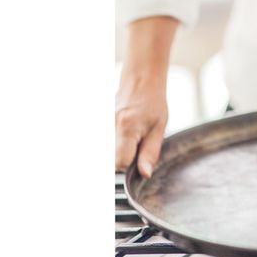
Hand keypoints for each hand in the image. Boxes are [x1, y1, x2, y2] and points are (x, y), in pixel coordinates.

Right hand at [115, 16, 176, 177]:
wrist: (139, 81)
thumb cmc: (153, 103)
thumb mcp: (159, 129)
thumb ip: (150, 153)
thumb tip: (145, 174)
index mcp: (127, 129)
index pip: (119, 163)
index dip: (127, 167)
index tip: (135, 161)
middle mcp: (108, 127)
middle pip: (107, 159)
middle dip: (118, 161)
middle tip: (131, 147)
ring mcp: (100, 124)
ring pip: (102, 151)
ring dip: (113, 151)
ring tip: (126, 138)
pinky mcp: (97, 123)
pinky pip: (101, 142)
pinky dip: (109, 144)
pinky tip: (118, 136)